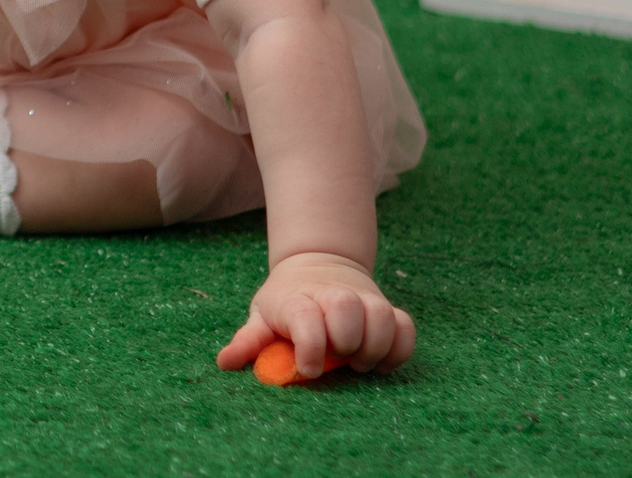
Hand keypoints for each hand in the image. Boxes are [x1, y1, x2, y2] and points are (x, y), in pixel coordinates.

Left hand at [215, 252, 413, 378]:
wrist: (317, 262)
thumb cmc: (287, 301)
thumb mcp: (263, 315)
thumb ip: (249, 340)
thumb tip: (225, 363)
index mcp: (297, 299)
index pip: (305, 317)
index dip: (309, 346)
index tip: (307, 369)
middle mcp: (334, 295)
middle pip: (347, 309)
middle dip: (344, 341)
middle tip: (337, 359)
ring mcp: (364, 299)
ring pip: (382, 317)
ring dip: (374, 347)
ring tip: (358, 363)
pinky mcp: (387, 308)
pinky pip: (406, 327)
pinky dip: (399, 348)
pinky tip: (381, 363)